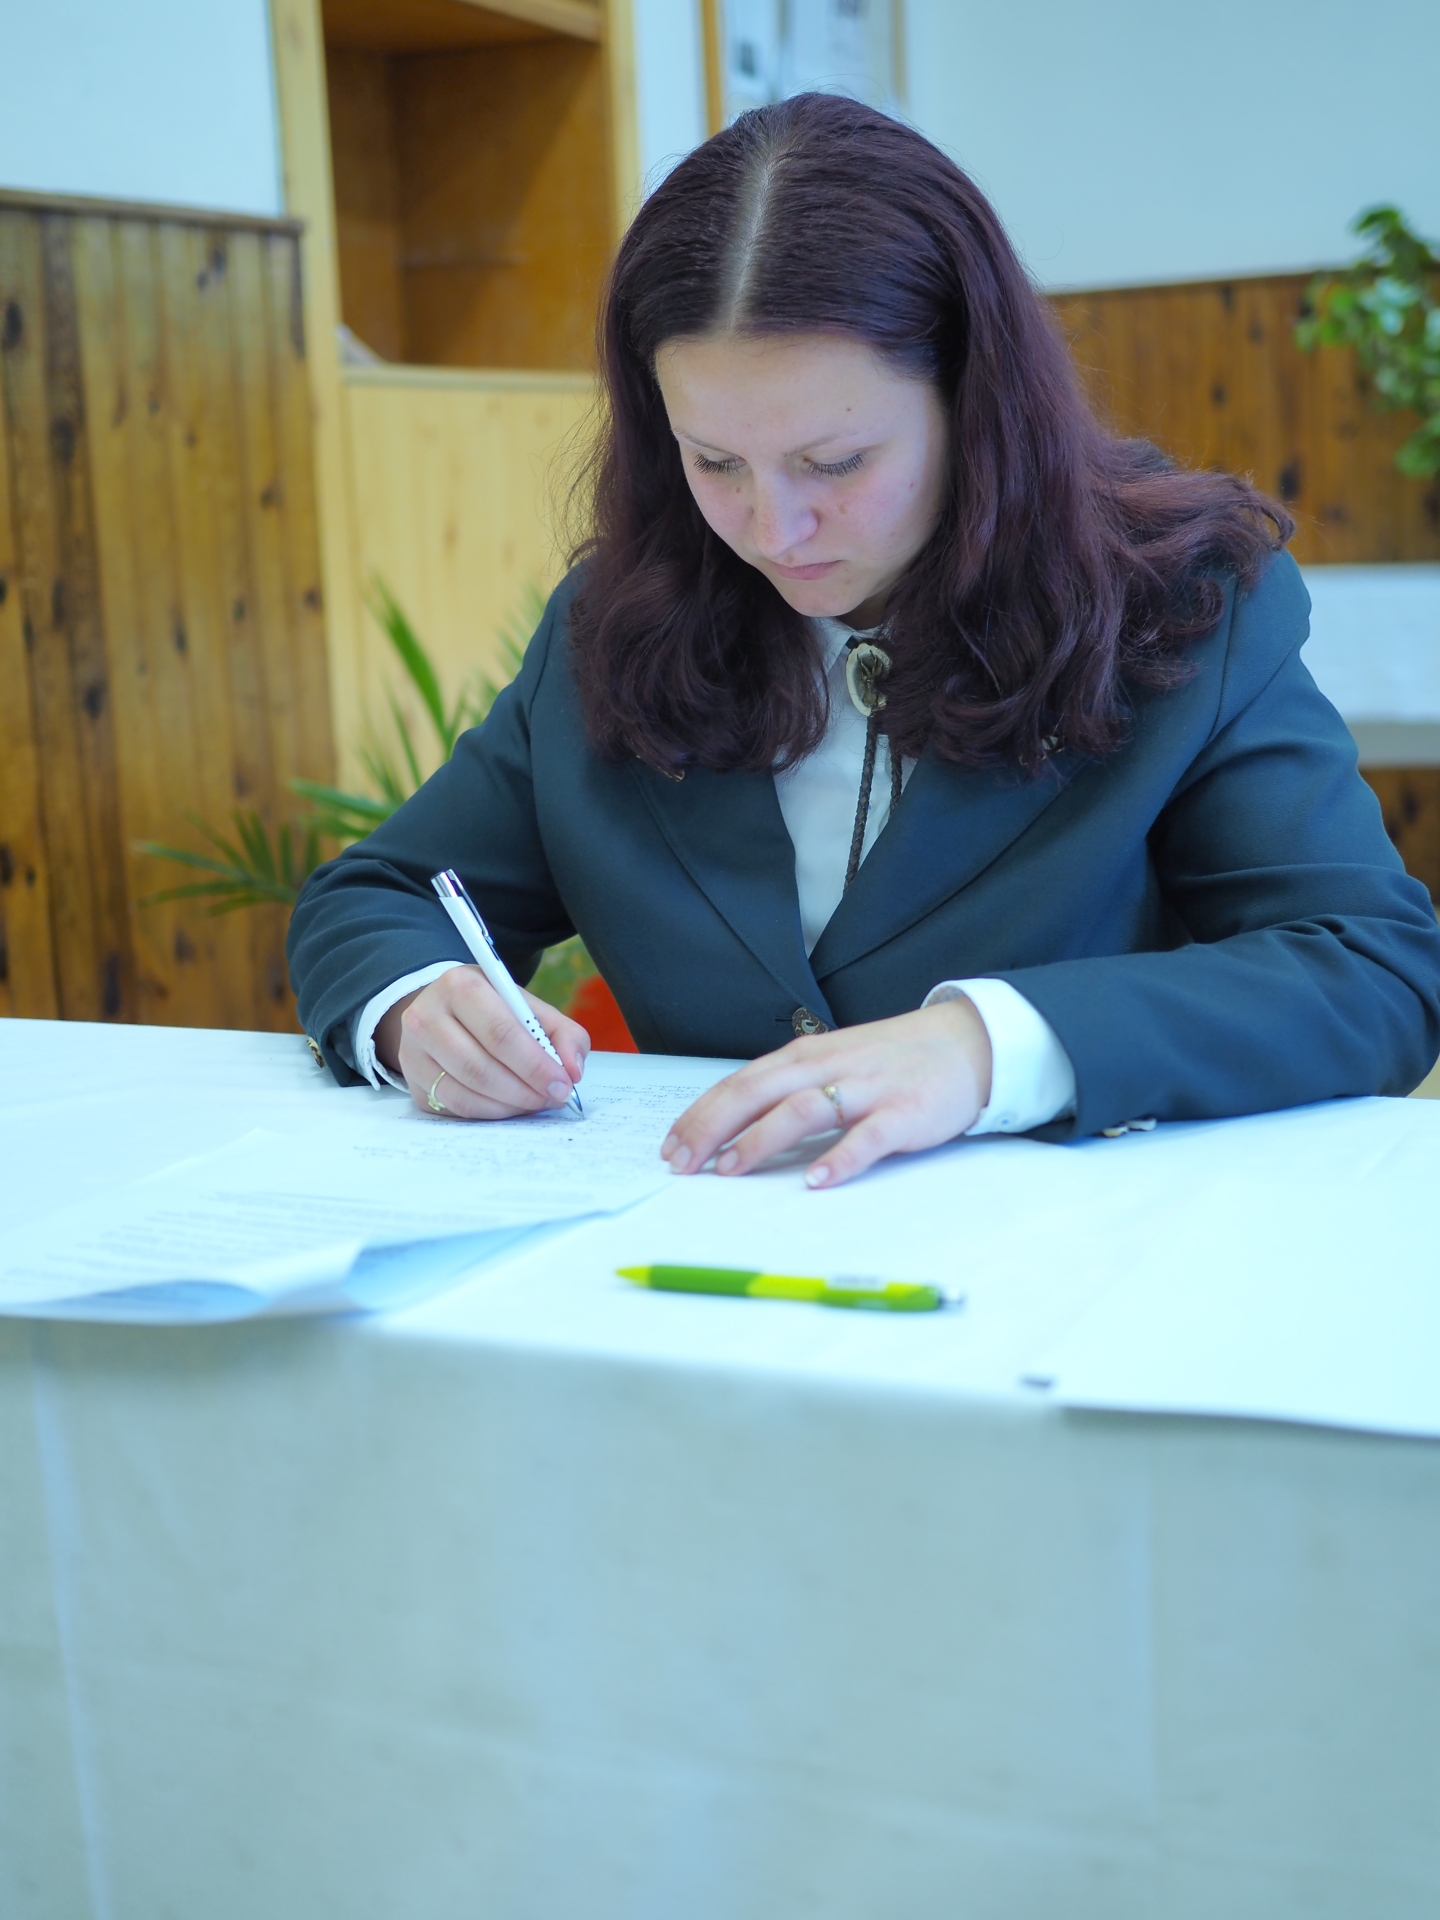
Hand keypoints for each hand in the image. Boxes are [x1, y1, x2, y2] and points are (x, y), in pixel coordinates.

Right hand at [377, 966, 589, 1119]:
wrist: (444, 1011)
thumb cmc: (493, 1010)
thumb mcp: (528, 1007)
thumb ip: (562, 1033)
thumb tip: (572, 1070)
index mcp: (459, 986)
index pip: (500, 1033)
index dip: (535, 1065)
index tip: (562, 1084)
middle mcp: (426, 1017)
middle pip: (479, 1067)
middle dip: (525, 1090)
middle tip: (552, 1098)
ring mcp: (413, 1052)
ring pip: (466, 1093)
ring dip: (509, 1105)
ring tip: (534, 1101)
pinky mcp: (412, 1081)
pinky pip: (455, 1108)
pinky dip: (490, 1113)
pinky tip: (509, 1105)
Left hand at [660, 997, 992, 1189]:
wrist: (966, 1043)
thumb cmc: (891, 1060)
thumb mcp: (831, 1062)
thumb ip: (788, 1088)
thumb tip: (733, 1126)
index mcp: (805, 1057)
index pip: (739, 1083)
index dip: (700, 1115)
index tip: (670, 1147)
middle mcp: (828, 1067)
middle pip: (757, 1093)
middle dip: (713, 1128)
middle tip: (682, 1164)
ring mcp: (866, 1089)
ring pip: (802, 1109)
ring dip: (761, 1140)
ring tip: (730, 1169)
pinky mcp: (903, 1112)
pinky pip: (867, 1136)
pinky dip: (839, 1157)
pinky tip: (816, 1179)